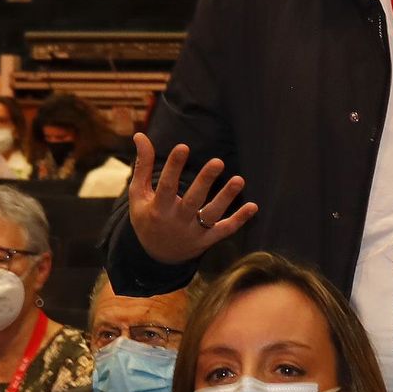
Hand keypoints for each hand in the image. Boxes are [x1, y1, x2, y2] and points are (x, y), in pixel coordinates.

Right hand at [127, 136, 256, 265]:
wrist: (157, 257)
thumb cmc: (147, 218)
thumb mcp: (139, 195)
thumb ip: (142, 166)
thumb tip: (140, 135)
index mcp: (159, 209)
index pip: (166, 186)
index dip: (173, 167)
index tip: (182, 147)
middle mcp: (177, 221)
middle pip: (193, 200)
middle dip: (205, 181)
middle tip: (218, 162)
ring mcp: (194, 232)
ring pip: (212, 215)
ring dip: (226, 198)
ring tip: (239, 180)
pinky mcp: (207, 240)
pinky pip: (225, 230)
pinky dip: (239, 220)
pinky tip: (253, 206)